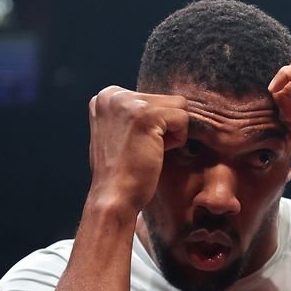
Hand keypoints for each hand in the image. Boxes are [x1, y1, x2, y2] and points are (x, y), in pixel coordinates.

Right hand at [87, 85, 188, 213]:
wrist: (114, 197)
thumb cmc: (122, 171)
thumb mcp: (120, 131)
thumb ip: (133, 113)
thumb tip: (165, 103)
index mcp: (107, 96)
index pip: (153, 97)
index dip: (154, 125)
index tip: (134, 143)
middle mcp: (113, 94)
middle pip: (167, 99)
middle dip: (164, 127)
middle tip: (144, 148)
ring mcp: (128, 102)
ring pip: (178, 106)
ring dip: (173, 132)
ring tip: (150, 149)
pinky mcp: (146, 115)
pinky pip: (183, 117)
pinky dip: (177, 139)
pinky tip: (157, 152)